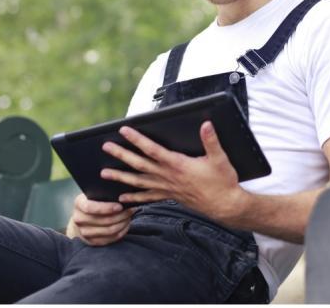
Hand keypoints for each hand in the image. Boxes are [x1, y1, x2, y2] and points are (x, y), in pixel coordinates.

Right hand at [66, 193, 133, 245]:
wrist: (82, 217)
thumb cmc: (92, 201)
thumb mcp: (94, 194)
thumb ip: (104, 194)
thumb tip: (122, 196)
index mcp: (78, 204)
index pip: (90, 207)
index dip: (106, 208)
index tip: (120, 206)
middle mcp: (79, 219)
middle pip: (103, 220)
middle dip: (120, 215)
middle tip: (131, 209)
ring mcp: (84, 232)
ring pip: (109, 231)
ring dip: (122, 223)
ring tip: (129, 216)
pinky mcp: (92, 242)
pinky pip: (110, 239)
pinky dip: (121, 231)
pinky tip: (126, 224)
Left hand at [100, 121, 247, 223]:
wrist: (225, 205)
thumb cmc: (222, 182)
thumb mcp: (220, 159)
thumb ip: (211, 141)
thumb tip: (206, 124)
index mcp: (177, 164)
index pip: (152, 149)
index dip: (137, 139)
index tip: (124, 131)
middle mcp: (168, 176)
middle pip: (139, 164)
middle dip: (121, 155)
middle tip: (105, 148)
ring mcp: (167, 188)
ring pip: (139, 182)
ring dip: (121, 177)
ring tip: (105, 174)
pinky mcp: (169, 196)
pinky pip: (147, 197)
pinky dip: (134, 197)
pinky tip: (122, 198)